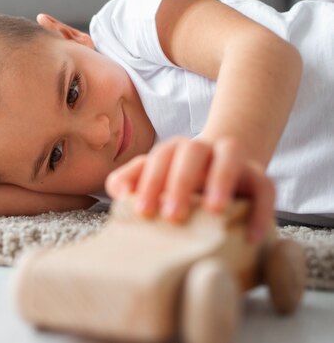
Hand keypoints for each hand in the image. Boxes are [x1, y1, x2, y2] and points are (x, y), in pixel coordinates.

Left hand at [105, 136, 274, 241]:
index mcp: (174, 149)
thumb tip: (117, 189)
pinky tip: (248, 236)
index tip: (142, 211)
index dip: (149, 181)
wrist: (221, 172)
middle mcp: (203, 148)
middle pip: (191, 152)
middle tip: (172, 216)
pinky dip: (261, 209)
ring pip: (229, 156)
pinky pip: (265, 188)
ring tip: (214, 211)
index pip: (159, 157)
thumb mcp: (153, 179)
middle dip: (180, 182)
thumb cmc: (177, 182)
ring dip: (221, 180)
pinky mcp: (258, 177)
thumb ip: (130, 180)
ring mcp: (233, 159)